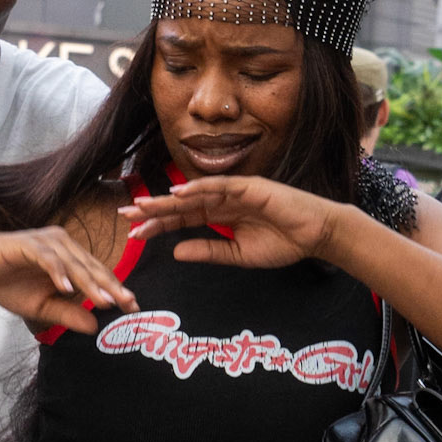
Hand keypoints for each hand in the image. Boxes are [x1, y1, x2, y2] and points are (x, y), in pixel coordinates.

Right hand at [0, 226, 135, 334]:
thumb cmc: (9, 285)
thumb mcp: (42, 307)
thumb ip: (68, 314)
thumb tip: (95, 327)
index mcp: (70, 258)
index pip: (97, 274)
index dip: (115, 290)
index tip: (132, 308)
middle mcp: (63, 244)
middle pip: (91, 267)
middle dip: (110, 287)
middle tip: (127, 303)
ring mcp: (46, 242)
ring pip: (73, 263)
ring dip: (88, 282)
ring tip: (103, 301)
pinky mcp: (27, 244)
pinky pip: (46, 257)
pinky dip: (57, 272)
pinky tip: (66, 288)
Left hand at [120, 176, 336, 268]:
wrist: (316, 235)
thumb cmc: (283, 244)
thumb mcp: (238, 255)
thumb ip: (209, 252)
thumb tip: (175, 252)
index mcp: (220, 216)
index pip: (183, 219)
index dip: (159, 225)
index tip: (134, 234)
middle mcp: (223, 201)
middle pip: (182, 204)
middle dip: (153, 209)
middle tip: (125, 214)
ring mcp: (235, 191)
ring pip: (195, 194)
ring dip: (168, 199)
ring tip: (143, 205)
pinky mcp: (250, 186)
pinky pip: (220, 186)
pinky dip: (199, 189)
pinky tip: (178, 193)